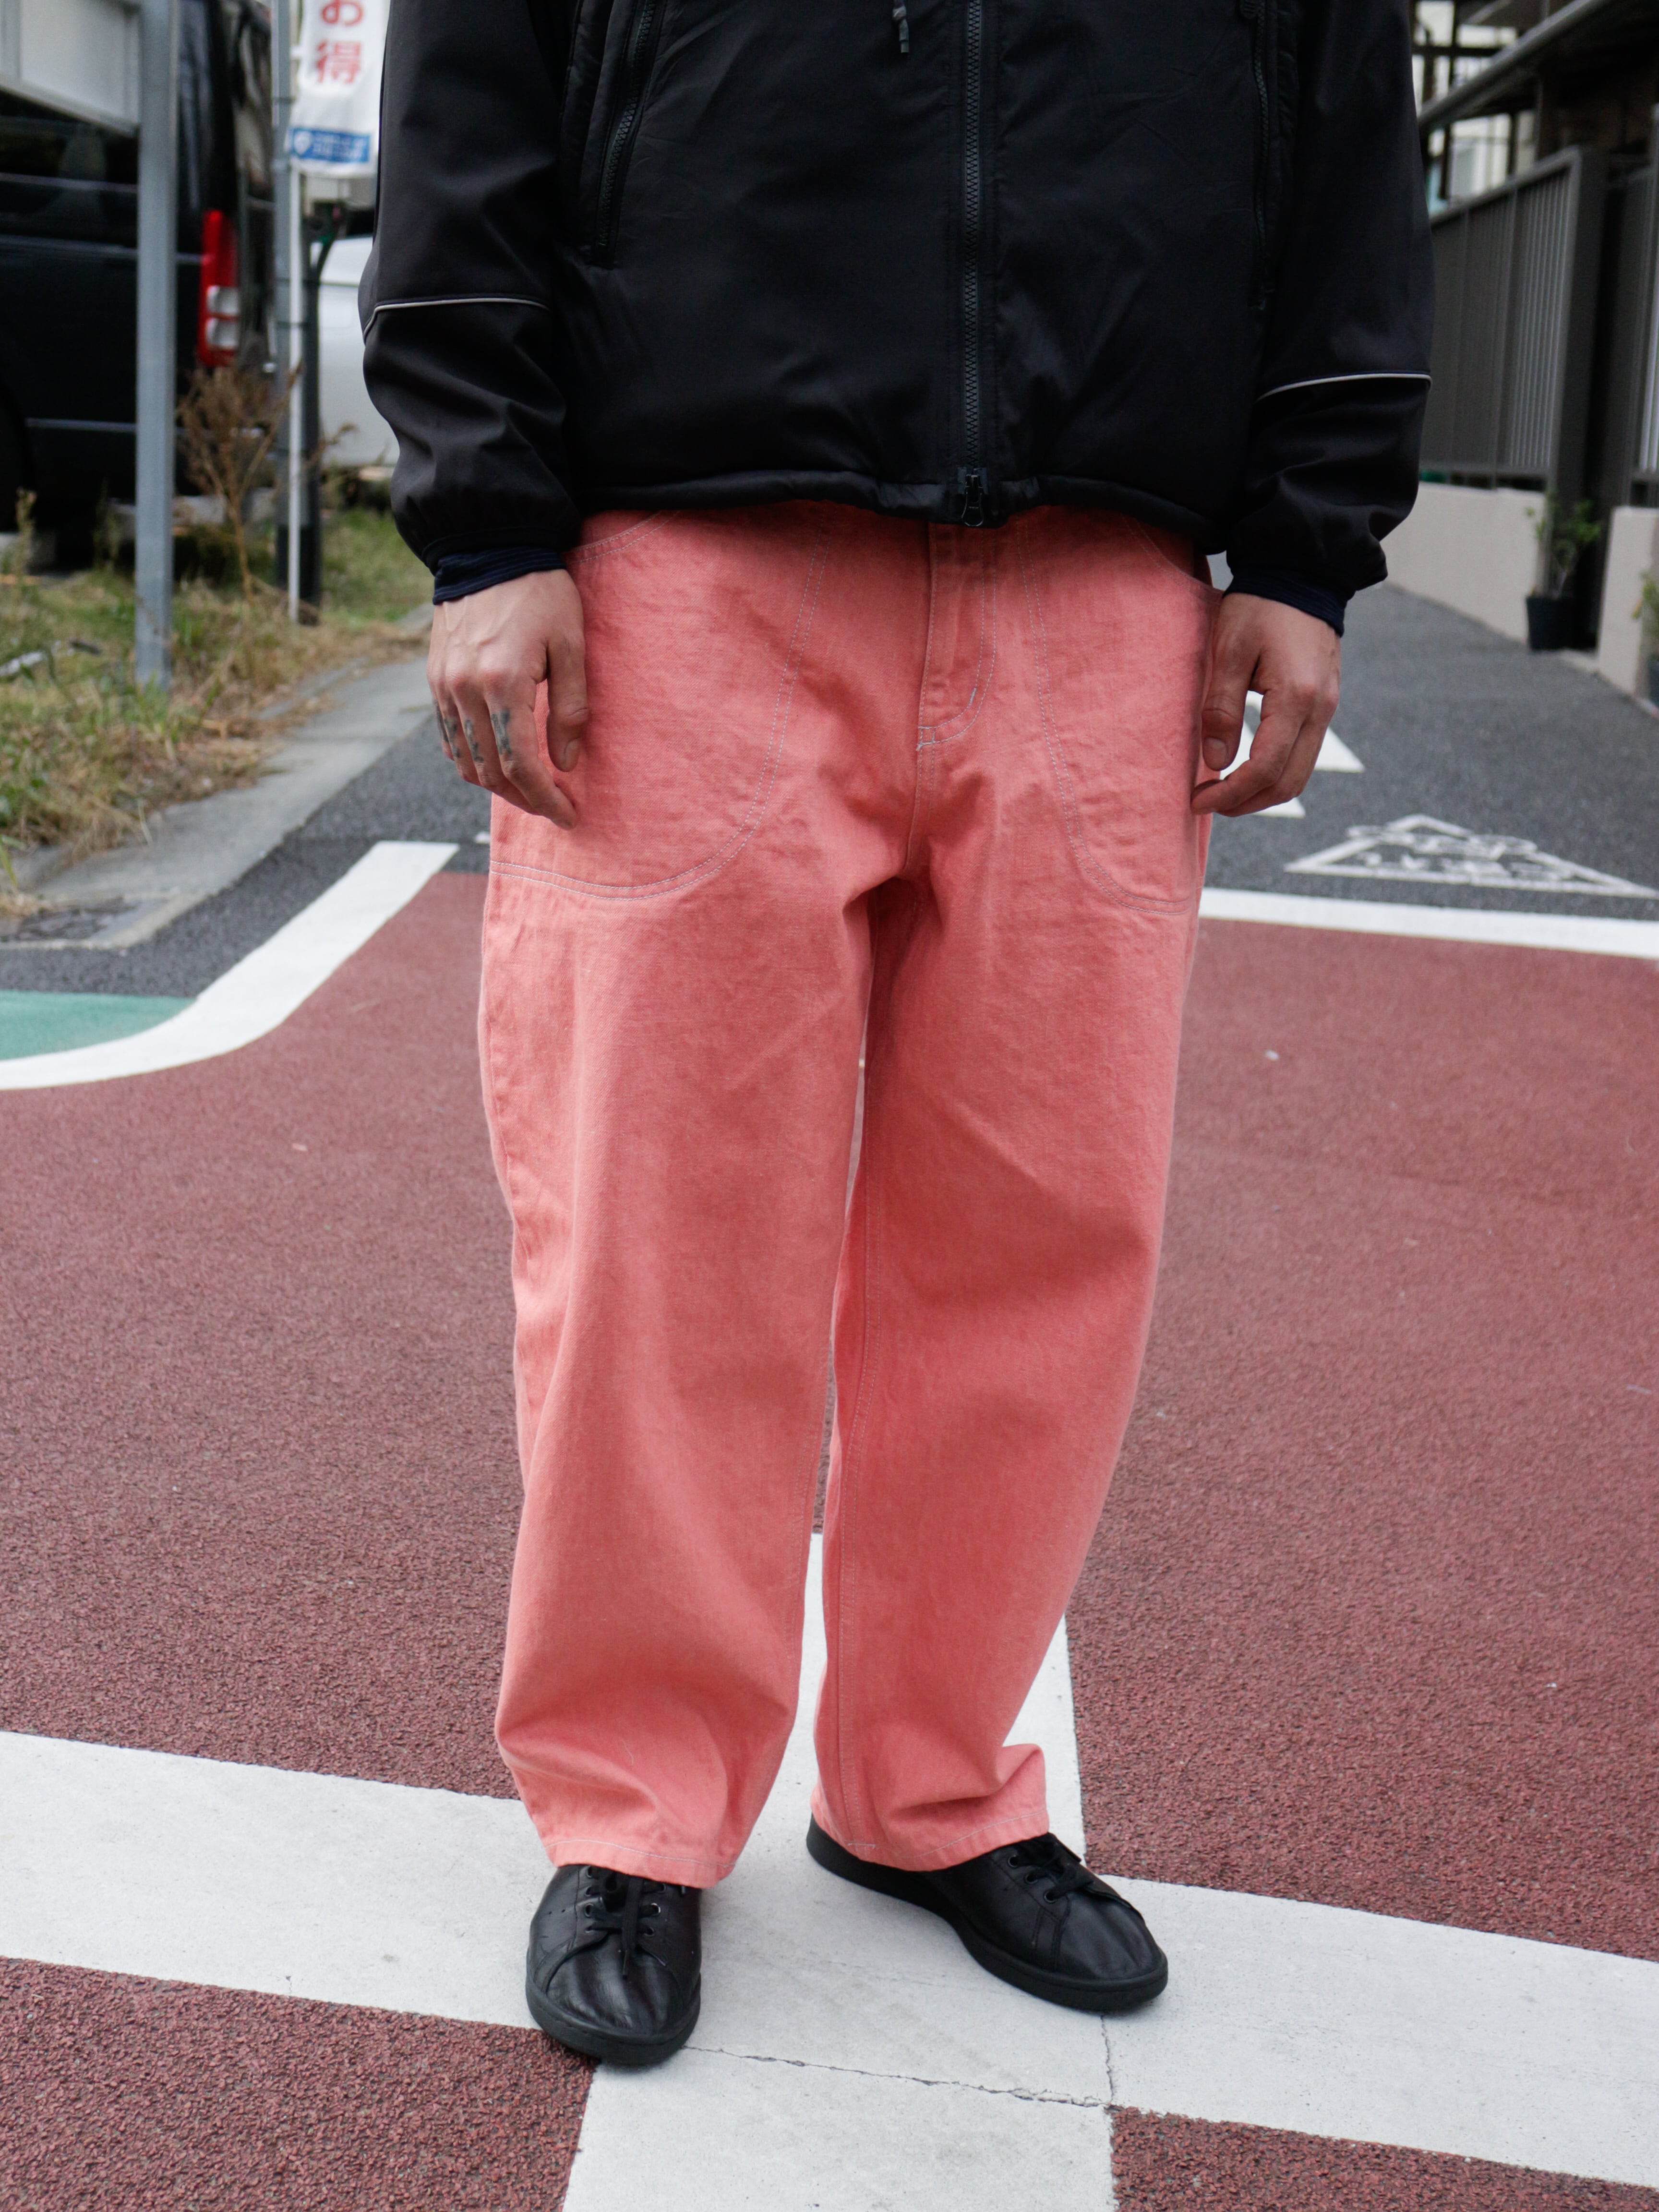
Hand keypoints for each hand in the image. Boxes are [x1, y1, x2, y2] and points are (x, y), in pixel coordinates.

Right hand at [427, 568, 588, 826]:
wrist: (488, 547)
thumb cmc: (540, 592)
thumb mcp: (571, 644)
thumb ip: (570, 707)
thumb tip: (565, 763)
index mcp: (504, 683)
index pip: (522, 765)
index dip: (546, 799)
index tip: (569, 815)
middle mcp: (465, 690)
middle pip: (490, 772)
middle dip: (524, 800)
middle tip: (553, 808)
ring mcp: (444, 686)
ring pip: (464, 761)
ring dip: (496, 786)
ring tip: (528, 790)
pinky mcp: (435, 678)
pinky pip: (448, 737)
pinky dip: (470, 760)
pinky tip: (495, 763)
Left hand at [1191, 593, 1340, 817]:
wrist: (1301, 573)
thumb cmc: (1260, 607)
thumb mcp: (1229, 651)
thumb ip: (1221, 708)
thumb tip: (1216, 762)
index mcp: (1296, 698)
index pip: (1265, 768)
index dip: (1230, 794)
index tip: (1197, 800)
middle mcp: (1321, 710)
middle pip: (1289, 783)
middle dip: (1246, 802)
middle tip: (1207, 801)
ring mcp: (1328, 708)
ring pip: (1299, 774)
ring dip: (1261, 792)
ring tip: (1223, 791)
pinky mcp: (1325, 704)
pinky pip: (1303, 754)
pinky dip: (1275, 772)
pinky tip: (1245, 767)